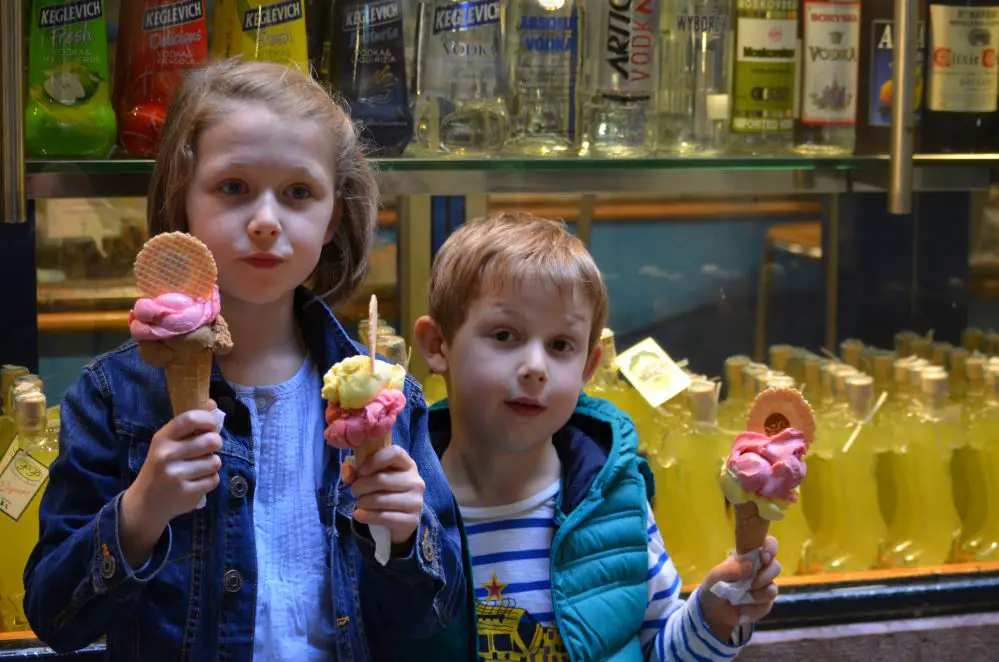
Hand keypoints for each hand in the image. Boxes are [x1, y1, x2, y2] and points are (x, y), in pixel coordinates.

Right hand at [120, 401, 222, 566]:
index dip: (207, 419)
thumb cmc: (161, 467)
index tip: (212, 425)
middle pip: (210, 440)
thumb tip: (213, 403)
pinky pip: (214, 480)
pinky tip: (196, 482)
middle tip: (208, 448)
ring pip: (215, 461)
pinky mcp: (187, 493)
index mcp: (162, 439)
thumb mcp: (167, 444)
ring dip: (212, 464)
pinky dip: (210, 480)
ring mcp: (176, 476)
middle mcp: (167, 456)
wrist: (146, 503)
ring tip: (199, 468)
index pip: (189, 418)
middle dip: (215, 443)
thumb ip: (189, 425)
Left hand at [342, 445, 424, 546]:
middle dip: (361, 486)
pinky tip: (358, 514)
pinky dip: (366, 516)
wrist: (400, 520)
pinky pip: (383, 517)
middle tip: (355, 491)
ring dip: (362, 502)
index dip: (375, 460)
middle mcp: (415, 481)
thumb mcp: (372, 478)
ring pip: (380, 500)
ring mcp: (416, 501)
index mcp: (407, 464)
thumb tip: (346, 468)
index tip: (361, 470)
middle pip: (382, 479)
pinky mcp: (411, 520)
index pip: (395, 453)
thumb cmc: (385, 492)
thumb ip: (357, 471)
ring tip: (360, 503)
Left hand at [698, 536, 781, 641]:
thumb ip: (732, 568)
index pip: (768, 545)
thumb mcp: (717, 575)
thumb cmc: (714, 586)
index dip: (771, 548)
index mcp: (749, 558)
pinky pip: (766, 606)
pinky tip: (741, 609)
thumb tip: (750, 564)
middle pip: (776, 567)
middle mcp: (760, 571)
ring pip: (773, 589)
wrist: (713, 612)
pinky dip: (752, 609)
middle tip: (752, 584)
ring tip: (742, 598)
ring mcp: (764, 588)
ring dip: (757, 595)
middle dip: (765, 576)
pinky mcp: (765, 604)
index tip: (764, 557)